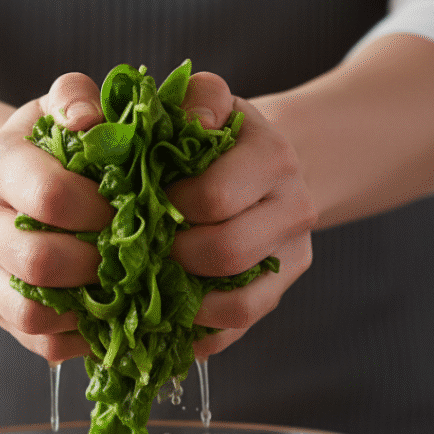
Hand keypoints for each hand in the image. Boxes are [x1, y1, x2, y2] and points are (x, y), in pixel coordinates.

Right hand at [0, 73, 111, 361]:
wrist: (4, 182)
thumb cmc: (51, 145)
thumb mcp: (61, 106)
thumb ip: (76, 98)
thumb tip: (88, 120)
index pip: (48, 196)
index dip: (101, 210)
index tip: (136, 211)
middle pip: (37, 262)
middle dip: (97, 264)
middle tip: (136, 258)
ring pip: (31, 314)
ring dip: (88, 308)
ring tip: (125, 290)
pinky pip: (41, 343)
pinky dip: (82, 337)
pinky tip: (112, 316)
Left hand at [168, 73, 316, 356]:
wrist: (267, 162)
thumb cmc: (217, 135)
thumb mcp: (207, 103)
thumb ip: (194, 99)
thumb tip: (191, 123)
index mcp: (271, 157)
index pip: (214, 198)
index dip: (169, 207)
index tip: (141, 202)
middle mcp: (294, 208)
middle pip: (227, 254)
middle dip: (173, 257)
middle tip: (140, 250)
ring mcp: (292, 256)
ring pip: (239, 305)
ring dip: (186, 304)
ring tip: (151, 288)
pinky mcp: (280, 292)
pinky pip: (237, 329)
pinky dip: (198, 334)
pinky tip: (166, 322)